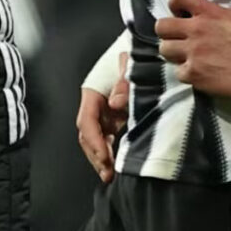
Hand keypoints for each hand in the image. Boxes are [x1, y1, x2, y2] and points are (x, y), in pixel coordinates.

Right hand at [75, 52, 130, 180]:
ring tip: (110, 174)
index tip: (103, 156)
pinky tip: (116, 163)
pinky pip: (107, 139)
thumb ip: (124, 83)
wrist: (144, 56)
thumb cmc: (134, 60)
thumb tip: (116, 103)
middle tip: (107, 172)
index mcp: (92, 93)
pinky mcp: (114, 119)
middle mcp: (95, 106)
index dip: (94, 140)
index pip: (86, 121)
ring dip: (101, 157)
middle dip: (95, 155)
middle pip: (87, 135)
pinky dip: (110, 152)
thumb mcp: (130, 67)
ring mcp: (104, 114)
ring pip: (95, 139)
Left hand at [157, 0, 230, 100]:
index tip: (181, 14)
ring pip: (164, 50)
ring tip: (188, 59)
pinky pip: (178, 73)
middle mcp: (196, 30)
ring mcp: (193, 52)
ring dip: (174, 55)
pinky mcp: (195, 74)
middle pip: (161, 27)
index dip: (175, 5)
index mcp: (210, 12)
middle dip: (168, 34)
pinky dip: (187, 75)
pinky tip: (200, 75)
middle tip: (180, 40)